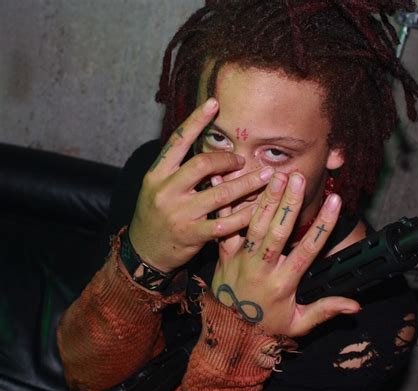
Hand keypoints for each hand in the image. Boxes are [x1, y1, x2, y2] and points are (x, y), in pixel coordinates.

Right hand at [128, 98, 273, 271]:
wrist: (143, 252)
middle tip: (242, 159)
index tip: (214, 103)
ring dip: (247, 184)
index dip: (196, 121)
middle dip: (227, 159)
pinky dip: (244, 215)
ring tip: (266, 177)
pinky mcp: (192, 235)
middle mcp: (165, 191)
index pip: (177, 141)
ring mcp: (179, 214)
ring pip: (220, 194)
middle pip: (202, 165)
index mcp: (156, 175)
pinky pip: (225, 223)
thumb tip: (209, 152)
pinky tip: (258, 209)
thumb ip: (177, 170)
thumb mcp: (156, 187)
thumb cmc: (155, 215)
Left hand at [211, 172, 360, 336]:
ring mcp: (240, 259)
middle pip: (278, 231)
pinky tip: (226, 181)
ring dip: (266, 198)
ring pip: (254, 224)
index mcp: (283, 283)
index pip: (308, 250)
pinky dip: (226, 205)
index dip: (323, 224)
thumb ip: (324, 311)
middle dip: (289, 203)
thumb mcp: (297, 325)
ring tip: (276, 175)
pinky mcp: (224, 254)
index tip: (336, 201)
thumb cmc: (264, 327)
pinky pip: (225, 227)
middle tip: (299, 178)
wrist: (227, 333)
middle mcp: (262, 267)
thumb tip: (355, 306)